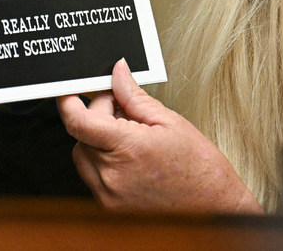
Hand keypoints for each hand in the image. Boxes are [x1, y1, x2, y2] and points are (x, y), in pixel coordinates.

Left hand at [57, 59, 263, 213]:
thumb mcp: (170, 122)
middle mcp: (112, 177)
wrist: (215, 210)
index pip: (78, 121)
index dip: (68, 102)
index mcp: (128, 149)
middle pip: (81, 135)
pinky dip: (104, 162)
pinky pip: (93, 176)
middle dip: (98, 117)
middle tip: (124, 112)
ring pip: (84, 155)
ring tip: (132, 139)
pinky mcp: (109, 208)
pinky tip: (131, 159)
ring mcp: (109, 196)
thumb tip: (118, 73)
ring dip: (98, 141)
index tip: (69, 92)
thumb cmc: (200, 171)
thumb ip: (134, 96)